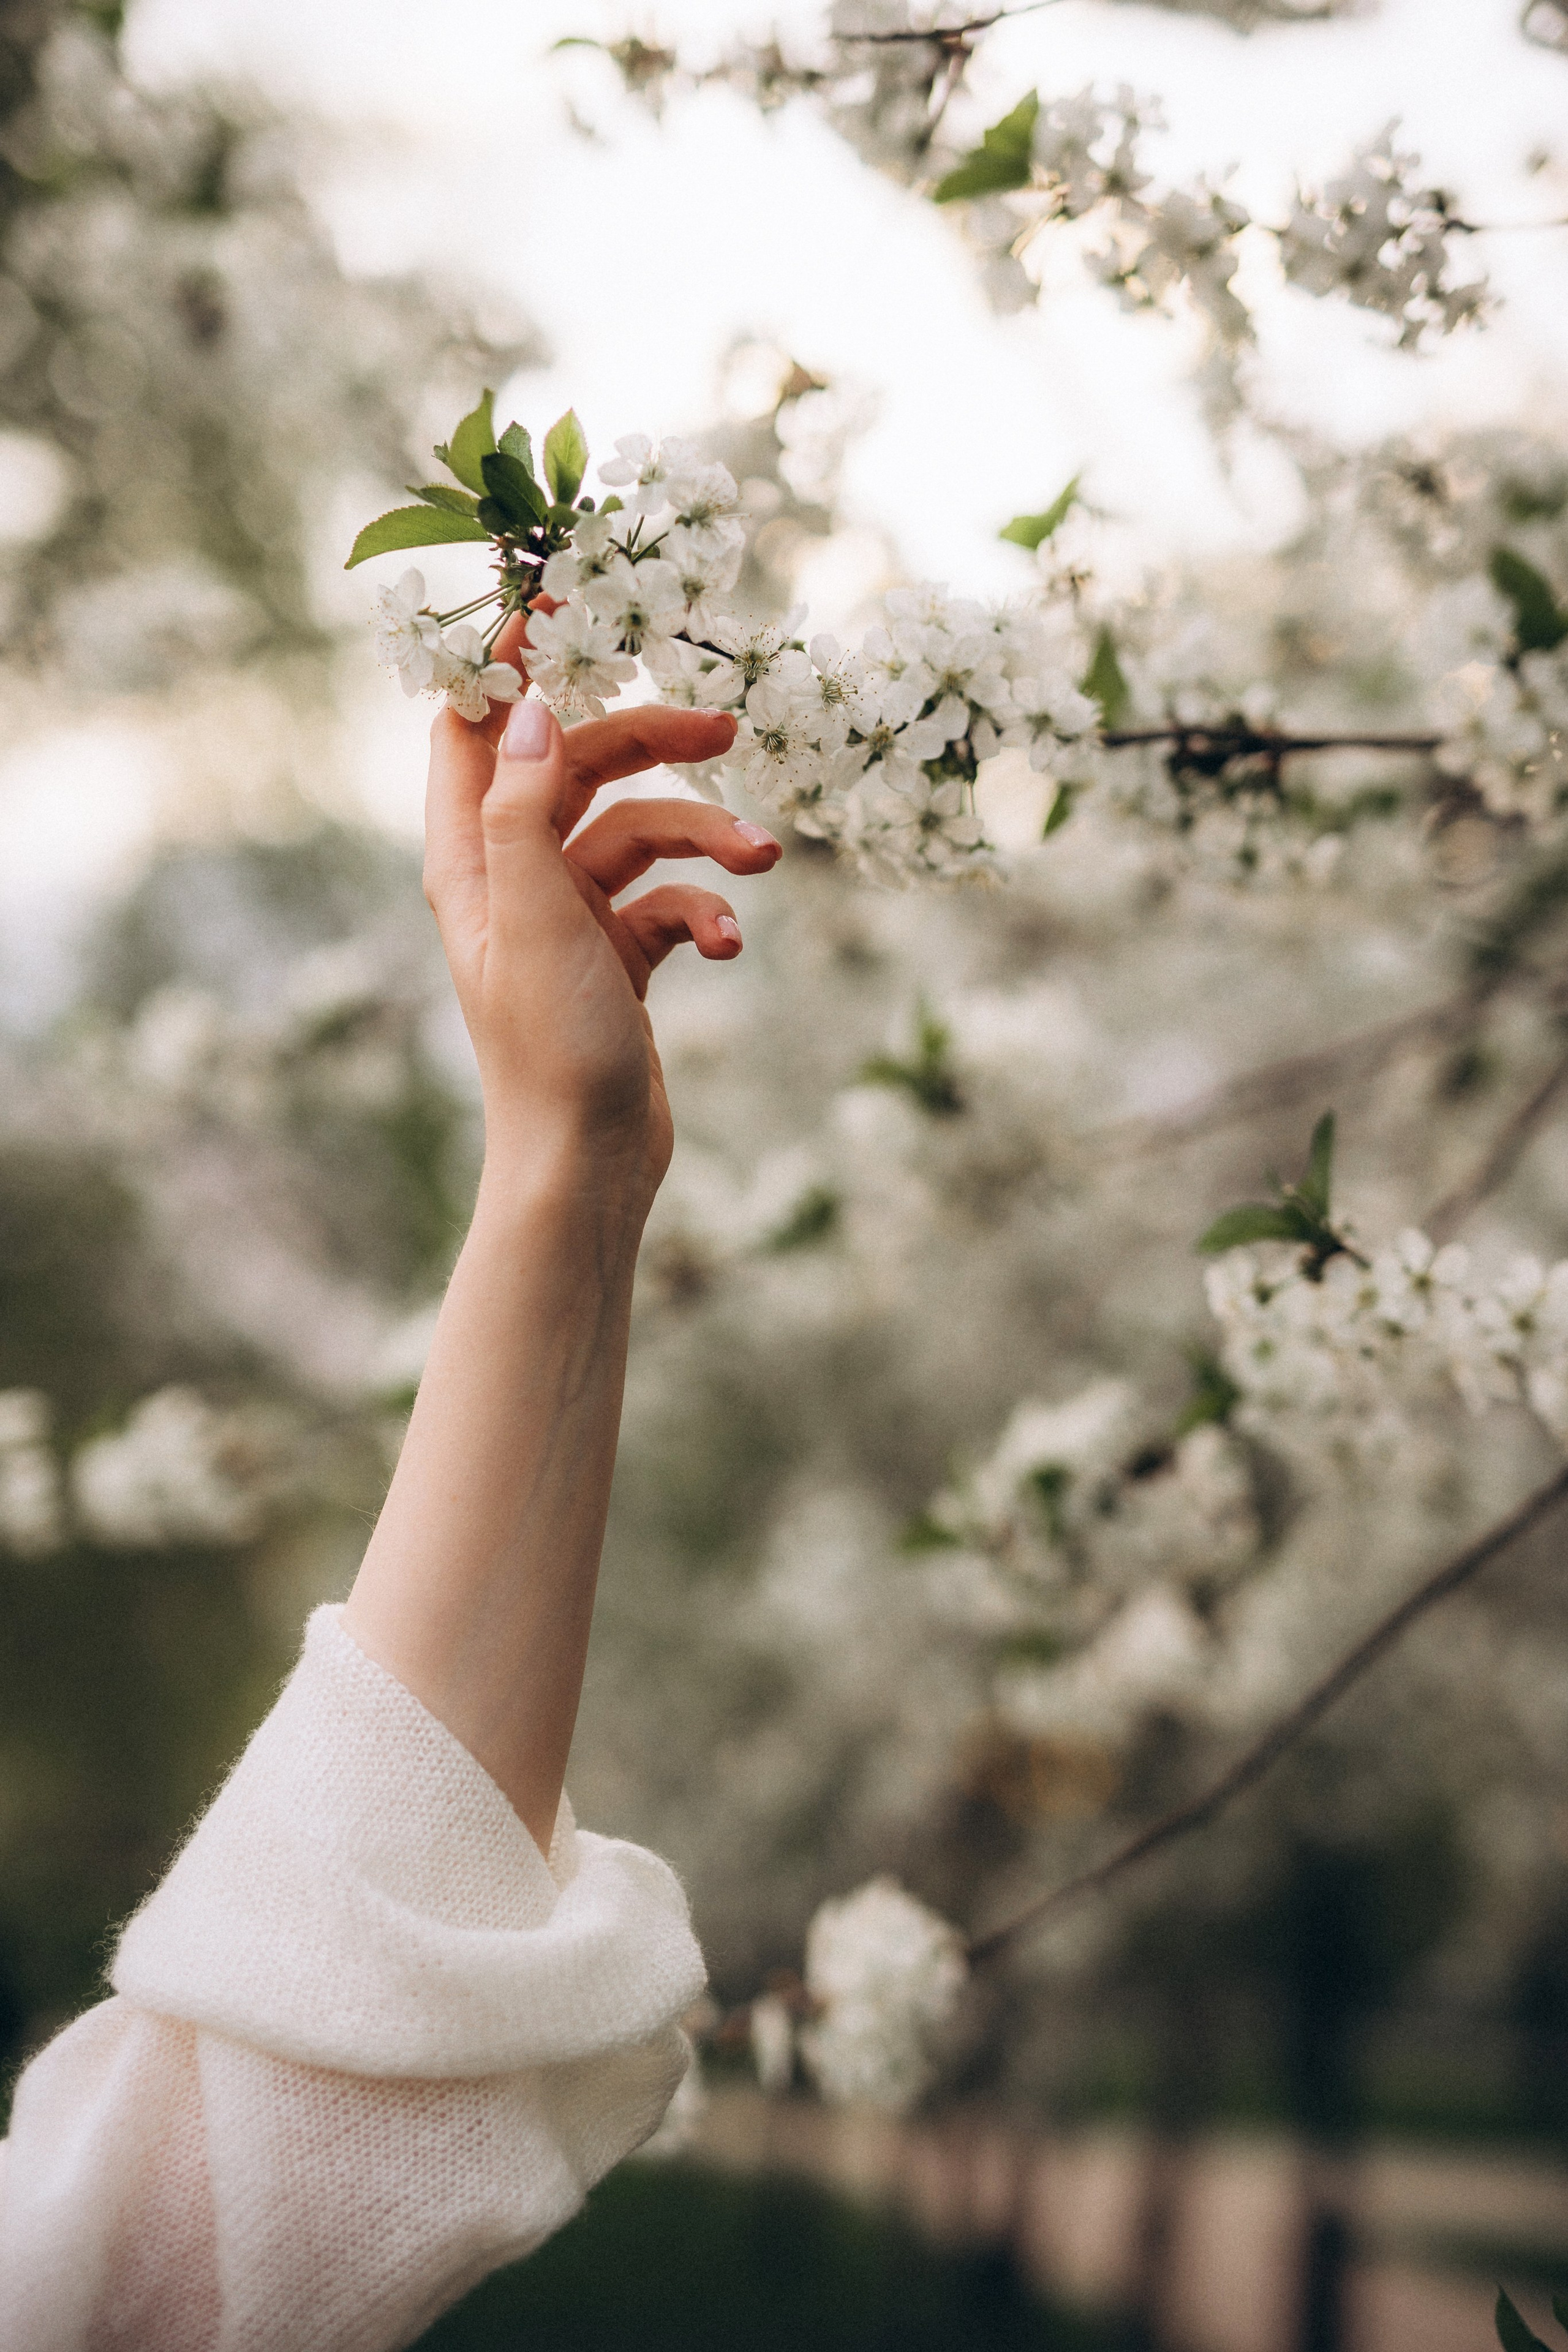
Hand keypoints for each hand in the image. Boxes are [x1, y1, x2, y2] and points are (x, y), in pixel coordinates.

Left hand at [423, 610, 781, 1205]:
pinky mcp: (620, 959)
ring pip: (642, 833)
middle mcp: (513, 876)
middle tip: (726, 723)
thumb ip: (522, 807)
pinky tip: (730, 947)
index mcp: (470, 857)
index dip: (510, 661)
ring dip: (704, 837)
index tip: (566, 601)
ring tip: (760, 862)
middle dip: (653, 742)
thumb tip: (527, 704)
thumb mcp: (531, 914)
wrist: (586, 1166)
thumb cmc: (548, 1049)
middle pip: (579, 765)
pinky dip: (705, 913)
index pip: (475, 726)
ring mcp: (569, 917)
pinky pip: (670, 902)